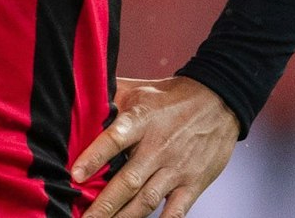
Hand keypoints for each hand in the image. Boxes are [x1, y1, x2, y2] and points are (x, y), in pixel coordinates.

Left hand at [70, 76, 237, 217]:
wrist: (219, 101)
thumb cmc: (171, 97)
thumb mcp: (138, 89)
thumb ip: (108, 97)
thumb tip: (78, 100)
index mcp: (141, 121)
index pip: (115, 139)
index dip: (94, 157)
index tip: (76, 175)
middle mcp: (158, 147)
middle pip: (129, 181)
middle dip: (104, 204)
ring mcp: (177, 168)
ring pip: (147, 200)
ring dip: (124, 217)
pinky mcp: (194, 183)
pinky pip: (176, 211)